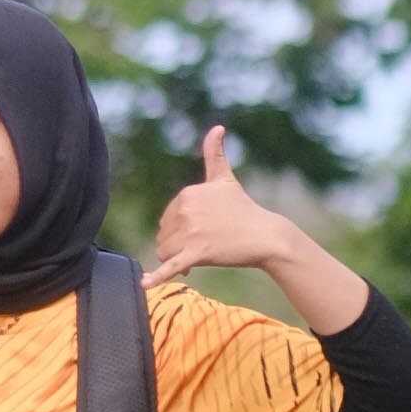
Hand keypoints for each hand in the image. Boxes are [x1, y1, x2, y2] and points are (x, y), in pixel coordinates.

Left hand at [149, 125, 292, 284]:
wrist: (266, 234)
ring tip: (201, 256)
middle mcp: (185, 210)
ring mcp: (191, 232)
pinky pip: (171, 266)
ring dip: (178, 258)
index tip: (201, 231)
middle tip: (204, 245)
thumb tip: (217, 127)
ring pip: (165, 252)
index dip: (180, 229)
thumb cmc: (244, 208)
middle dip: (178, 244)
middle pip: (164, 236)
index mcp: (187, 194)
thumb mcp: (225, 179)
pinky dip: (156, 277)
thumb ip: (215, 153)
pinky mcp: (197, 253)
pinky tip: (144, 284)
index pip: (167, 219)